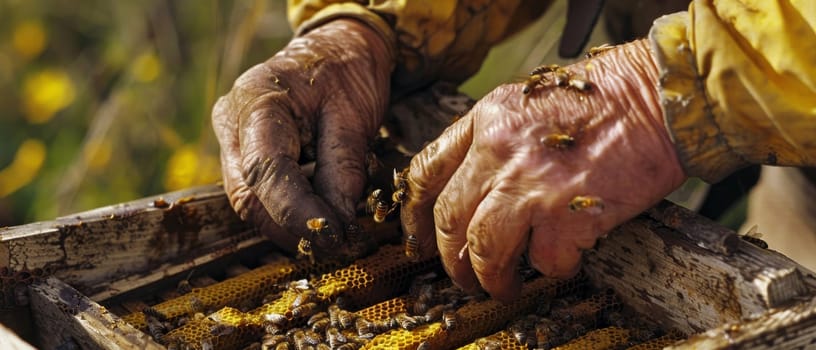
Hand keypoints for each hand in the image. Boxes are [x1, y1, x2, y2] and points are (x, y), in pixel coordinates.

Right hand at [212, 19, 392, 253]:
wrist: (335, 50)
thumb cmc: (346, 73)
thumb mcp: (355, 115)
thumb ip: (343, 169)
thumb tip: (338, 224)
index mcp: (256, 100)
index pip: (264, 170)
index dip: (296, 212)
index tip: (332, 237)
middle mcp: (231, 122)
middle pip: (247, 195)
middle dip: (291, 227)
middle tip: (337, 243)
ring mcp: (231, 139)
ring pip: (250, 202)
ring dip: (290, 225)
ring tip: (333, 231)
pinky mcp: (242, 154)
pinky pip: (258, 194)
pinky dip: (288, 212)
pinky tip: (319, 215)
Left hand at [401, 39, 686, 300]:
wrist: (658, 99)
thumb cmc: (603, 98)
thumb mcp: (528, 102)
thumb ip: (494, 140)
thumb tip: (474, 190)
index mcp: (485, 122)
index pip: (426, 173)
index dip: (415, 215)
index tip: (418, 238)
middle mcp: (498, 154)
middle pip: (450, 221)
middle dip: (452, 259)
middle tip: (464, 275)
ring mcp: (531, 187)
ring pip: (485, 251)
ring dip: (490, 278)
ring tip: (502, 286)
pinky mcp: (569, 216)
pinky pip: (545, 261)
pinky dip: (553, 268)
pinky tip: (565, 257)